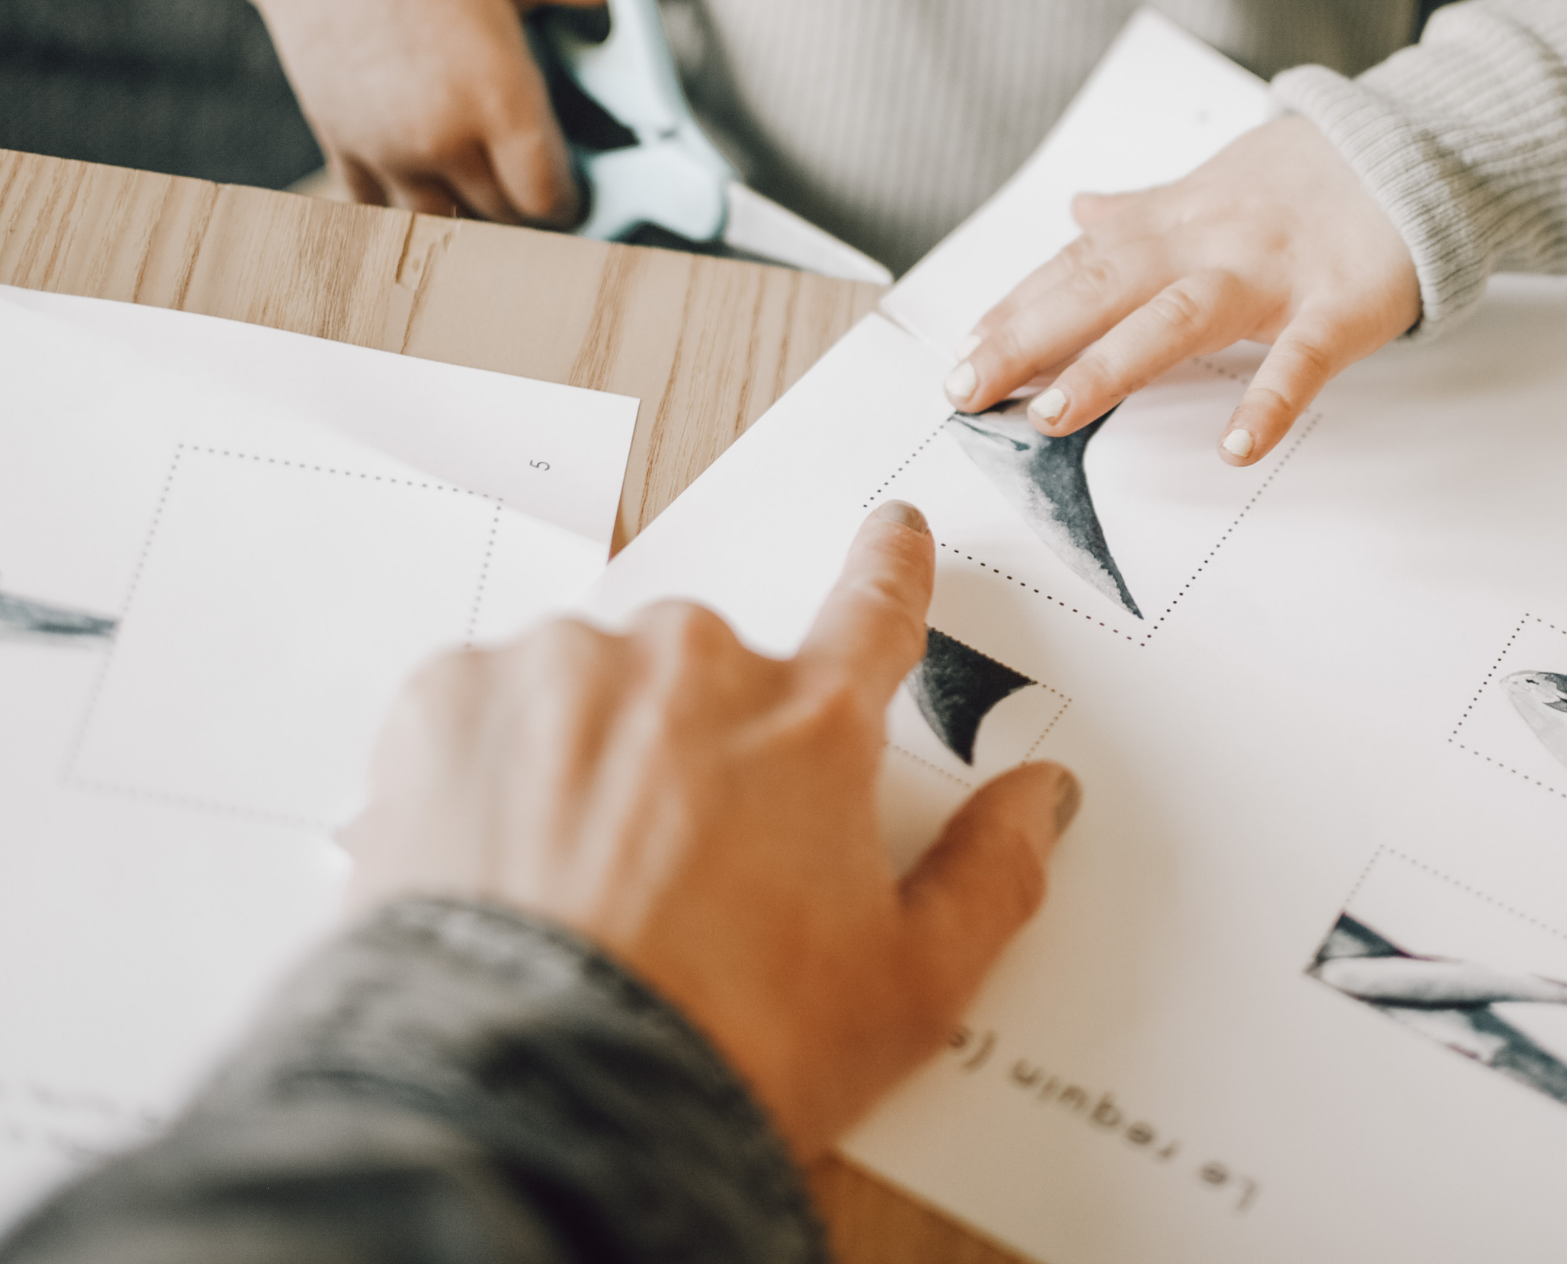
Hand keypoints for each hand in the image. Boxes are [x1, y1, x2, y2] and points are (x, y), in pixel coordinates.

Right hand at [167, 0, 676, 222]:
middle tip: (537, 186)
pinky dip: (403, 207)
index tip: (574, 189)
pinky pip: (375, 210)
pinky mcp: (341, 144)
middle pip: (502, 219)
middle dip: (526, 209)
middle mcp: (444, 139)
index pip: (549, 201)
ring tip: (485, 190)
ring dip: (467, 216)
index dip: (571, 203)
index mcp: (500, 102)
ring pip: (440, 226)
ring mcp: (387, 149)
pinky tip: (424, 185)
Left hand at [342, 502, 1078, 1158]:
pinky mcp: (453, 692)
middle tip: (670, 864)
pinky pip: (487, 704)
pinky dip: (491, 766)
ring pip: (594, 685)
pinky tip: (495, 862)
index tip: (892, 534)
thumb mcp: (904, 992)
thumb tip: (1042, 798)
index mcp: (814, 722)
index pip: (877, 608)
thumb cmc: (724, 1051)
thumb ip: (990, 876)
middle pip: (712, 672)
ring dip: (588, 753)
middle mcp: (697, 662)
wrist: (531, 1104)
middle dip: (697, 743)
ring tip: (570, 885)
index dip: (890, 568)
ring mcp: (570, 666)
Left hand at [942, 114, 1420, 465]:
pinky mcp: (1340, 305)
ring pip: (1178, 317)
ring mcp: (1272, 275)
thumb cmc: (1303, 178)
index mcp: (1172, 226)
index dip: (1015, 309)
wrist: (1412, 145)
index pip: (1076, 268)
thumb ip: (1140, 211)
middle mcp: (1206, 246)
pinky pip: (1302, 357)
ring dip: (1112, 364)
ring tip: (1053, 413)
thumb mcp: (1209, 185)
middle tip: (967, 389)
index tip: (960, 354)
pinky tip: (1236, 446)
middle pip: (1101, 289)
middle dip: (1028, 338)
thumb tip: (1077, 210)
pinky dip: (1270, 400)